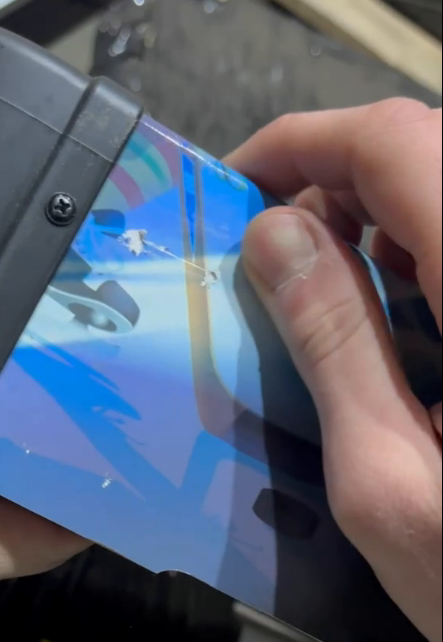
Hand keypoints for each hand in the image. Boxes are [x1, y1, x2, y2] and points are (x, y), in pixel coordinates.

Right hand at [227, 99, 441, 641]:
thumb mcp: (385, 480)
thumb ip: (333, 346)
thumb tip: (274, 238)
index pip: (397, 146)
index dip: (304, 144)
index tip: (236, 188)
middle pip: (427, 157)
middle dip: (329, 185)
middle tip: (261, 253)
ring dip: (371, 219)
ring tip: (307, 284)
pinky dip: (413, 256)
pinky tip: (378, 317)